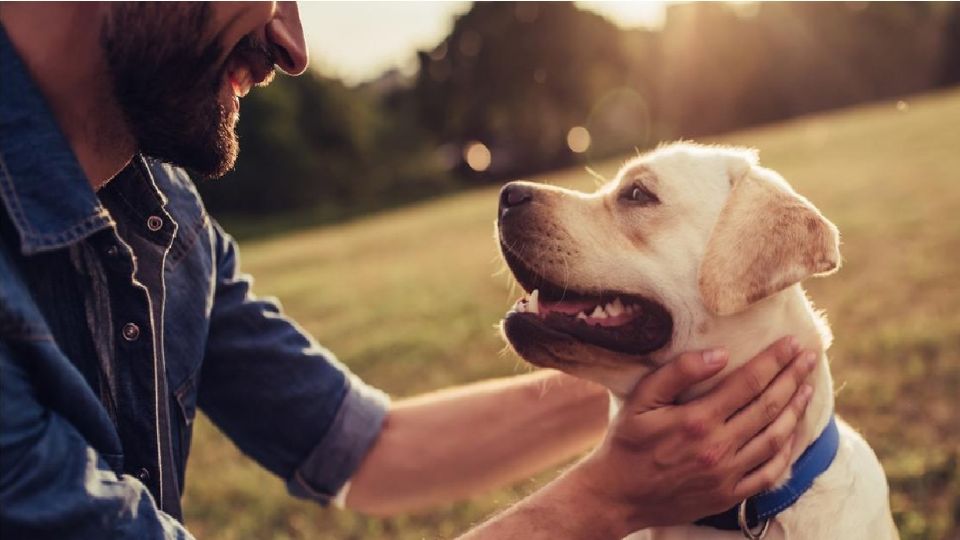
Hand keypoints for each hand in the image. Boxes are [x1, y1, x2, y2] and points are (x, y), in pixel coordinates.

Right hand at [570, 337, 815, 535]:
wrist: (617, 496)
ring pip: (775, 438)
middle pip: (769, 406)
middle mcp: (718, 447)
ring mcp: (727, 474)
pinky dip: (787, 451)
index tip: (792, 343)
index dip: (774, 360)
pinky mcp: (729, 495)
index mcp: (697, 420)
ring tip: (807, 389)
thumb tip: (720, 354)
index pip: (749, 382)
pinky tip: (793, 433)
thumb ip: (678, 372)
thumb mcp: (641, 400)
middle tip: (810, 358)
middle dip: (793, 378)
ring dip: (795, 410)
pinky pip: (770, 473)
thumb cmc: (626, 442)